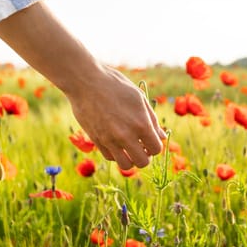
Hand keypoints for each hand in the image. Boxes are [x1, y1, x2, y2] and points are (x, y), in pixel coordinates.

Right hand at [0, 2, 164, 168]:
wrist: (85, 81)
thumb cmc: (115, 85)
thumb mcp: (139, 98)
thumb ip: (152, 119)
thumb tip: (161, 137)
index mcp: (141, 123)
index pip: (156, 149)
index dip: (156, 145)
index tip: (152, 139)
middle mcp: (126, 135)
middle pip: (143, 162)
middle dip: (146, 156)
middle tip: (142, 145)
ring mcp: (110, 140)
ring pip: (126, 165)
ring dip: (131, 159)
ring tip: (129, 147)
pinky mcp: (96, 140)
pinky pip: (110, 158)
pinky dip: (116, 154)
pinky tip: (117, 142)